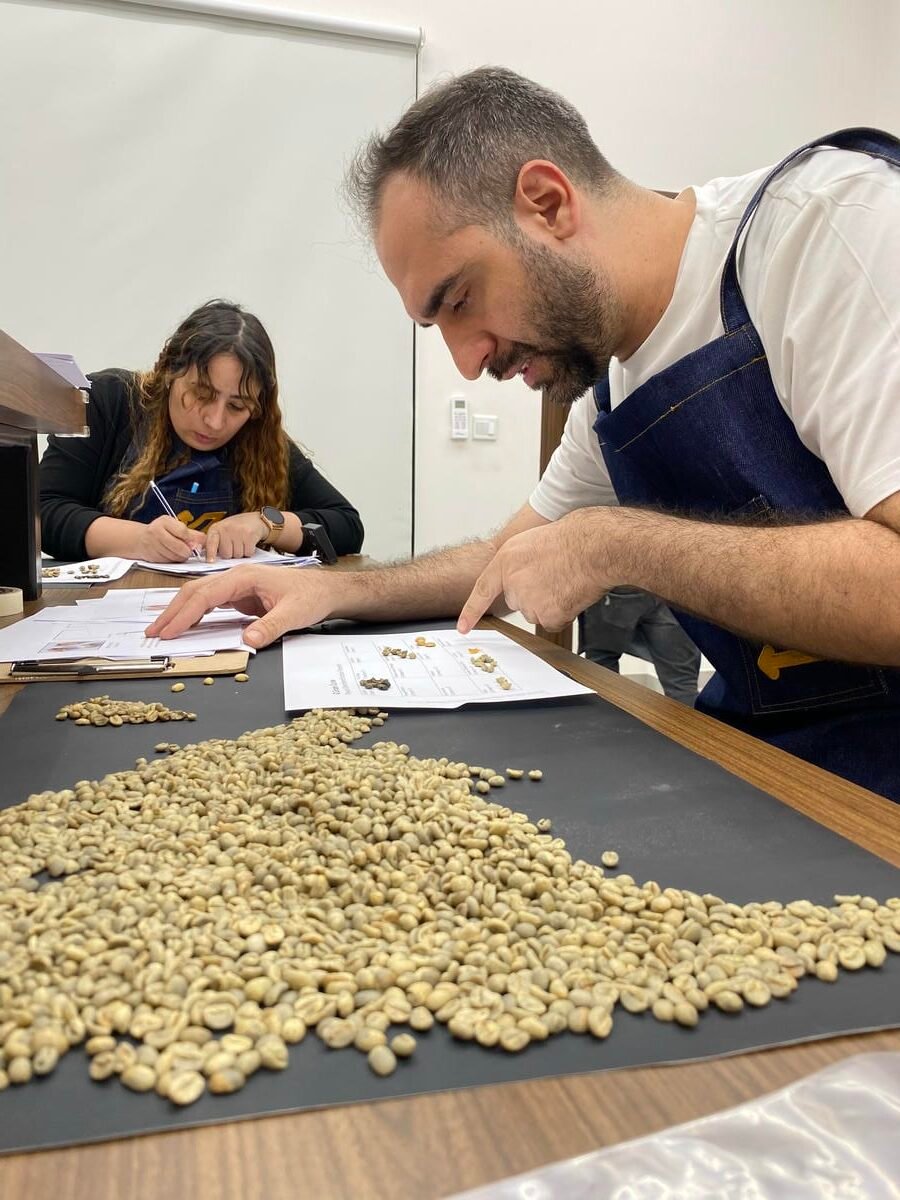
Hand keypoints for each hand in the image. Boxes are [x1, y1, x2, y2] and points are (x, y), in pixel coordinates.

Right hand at [136, 516, 205, 562]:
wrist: (140, 539)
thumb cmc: (161, 531)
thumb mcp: (175, 527)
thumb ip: (191, 533)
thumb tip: (204, 540)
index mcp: (164, 521)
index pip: (183, 532)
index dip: (191, 539)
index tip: (194, 543)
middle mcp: (156, 531)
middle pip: (180, 547)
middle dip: (187, 551)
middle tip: (189, 550)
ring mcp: (153, 544)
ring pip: (175, 556)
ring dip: (180, 557)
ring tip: (179, 552)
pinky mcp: (152, 555)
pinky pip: (168, 561)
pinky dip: (172, 560)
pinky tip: (171, 554)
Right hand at [145, 564, 335, 647]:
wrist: (324, 591)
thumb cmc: (310, 597)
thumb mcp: (294, 614)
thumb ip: (271, 626)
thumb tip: (249, 639)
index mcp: (244, 577)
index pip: (205, 596)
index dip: (184, 614)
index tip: (168, 631)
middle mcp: (236, 577)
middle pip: (195, 592)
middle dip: (172, 612)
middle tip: (153, 633)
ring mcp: (236, 586)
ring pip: (199, 596)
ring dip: (180, 612)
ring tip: (162, 630)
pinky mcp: (239, 596)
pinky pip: (210, 603)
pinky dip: (194, 614)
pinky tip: (185, 626)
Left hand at [205, 513, 268, 561]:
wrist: (254, 519)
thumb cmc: (236, 528)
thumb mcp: (221, 532)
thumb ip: (215, 544)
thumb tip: (211, 559)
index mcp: (216, 529)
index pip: (211, 542)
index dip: (210, 553)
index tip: (210, 561)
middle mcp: (226, 528)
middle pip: (226, 554)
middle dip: (231, 554)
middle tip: (233, 546)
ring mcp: (238, 531)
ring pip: (237, 555)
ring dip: (241, 553)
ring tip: (241, 544)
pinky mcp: (249, 534)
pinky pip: (248, 553)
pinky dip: (249, 552)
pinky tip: (248, 544)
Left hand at [457, 511, 609, 632]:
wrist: (593, 547)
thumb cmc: (572, 539)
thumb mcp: (532, 542)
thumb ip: (518, 563)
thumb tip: (520, 578)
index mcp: (506, 560)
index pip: (482, 590)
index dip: (471, 611)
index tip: (463, 627)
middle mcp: (512, 582)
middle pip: (518, 601)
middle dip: (534, 594)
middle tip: (554, 577)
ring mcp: (528, 601)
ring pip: (536, 612)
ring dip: (551, 603)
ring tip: (566, 581)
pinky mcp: (545, 615)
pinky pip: (553, 621)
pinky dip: (563, 613)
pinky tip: (571, 594)